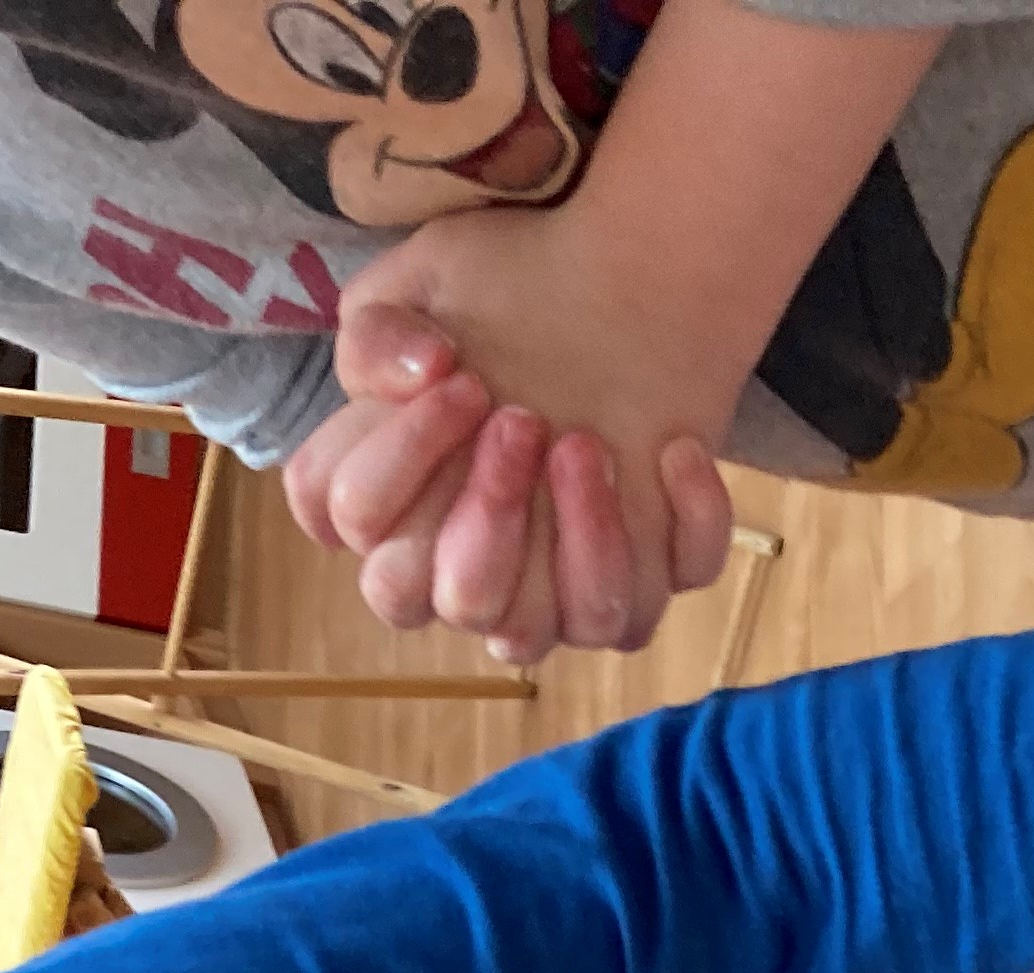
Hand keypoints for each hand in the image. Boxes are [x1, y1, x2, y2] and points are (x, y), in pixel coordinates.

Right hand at [294, 259, 737, 656]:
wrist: (624, 288)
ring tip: (590, 442)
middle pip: (455, 599)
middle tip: (526, 420)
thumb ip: (377, 329)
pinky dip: (678, 531)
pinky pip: (644, 610)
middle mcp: (460, 568)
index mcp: (392, 505)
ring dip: (580, 542)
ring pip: (541, 633)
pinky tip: (676, 448)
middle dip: (490, 515)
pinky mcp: (634, 586)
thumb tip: (417, 375)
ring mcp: (547, 594)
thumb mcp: (426, 277)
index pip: (355, 523)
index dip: (398, 459)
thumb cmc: (509, 292)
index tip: (460, 378)